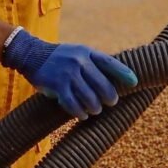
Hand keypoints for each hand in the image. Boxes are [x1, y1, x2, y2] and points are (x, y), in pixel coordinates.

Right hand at [1, 29, 138, 120]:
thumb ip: (94, 63)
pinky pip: (74, 105)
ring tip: (95, 110)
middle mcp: (79, 62)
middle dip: (110, 98)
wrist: (32, 55)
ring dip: (95, 108)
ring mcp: (68, 74)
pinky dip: (80, 113)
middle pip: (103, 86)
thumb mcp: (78, 53)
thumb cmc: (61, 57)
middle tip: (110, 102)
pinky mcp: (57, 86)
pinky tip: (82, 114)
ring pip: (90, 99)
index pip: (110, 63)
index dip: (124, 74)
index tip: (134, 83)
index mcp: (87, 52)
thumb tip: (116, 80)